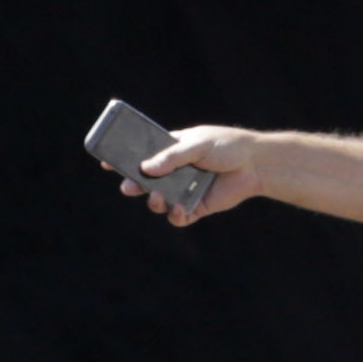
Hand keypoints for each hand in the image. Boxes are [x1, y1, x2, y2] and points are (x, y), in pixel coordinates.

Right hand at [121, 124, 276, 225]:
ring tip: (158, 197)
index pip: (142, 154)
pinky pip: (179, 217)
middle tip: (128, 187)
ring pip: (159, 201)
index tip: (106, 161)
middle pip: (146, 181)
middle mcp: (174, 171)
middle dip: (133, 184)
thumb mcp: (197, 144)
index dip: (123, 158)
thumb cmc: (228, 146)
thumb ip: (172, 157)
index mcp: (171, 150)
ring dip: (154, 201)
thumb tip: (146, 168)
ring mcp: (184, 190)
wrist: (256, 164)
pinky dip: (174, 215)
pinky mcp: (196, 206)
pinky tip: (178, 208)